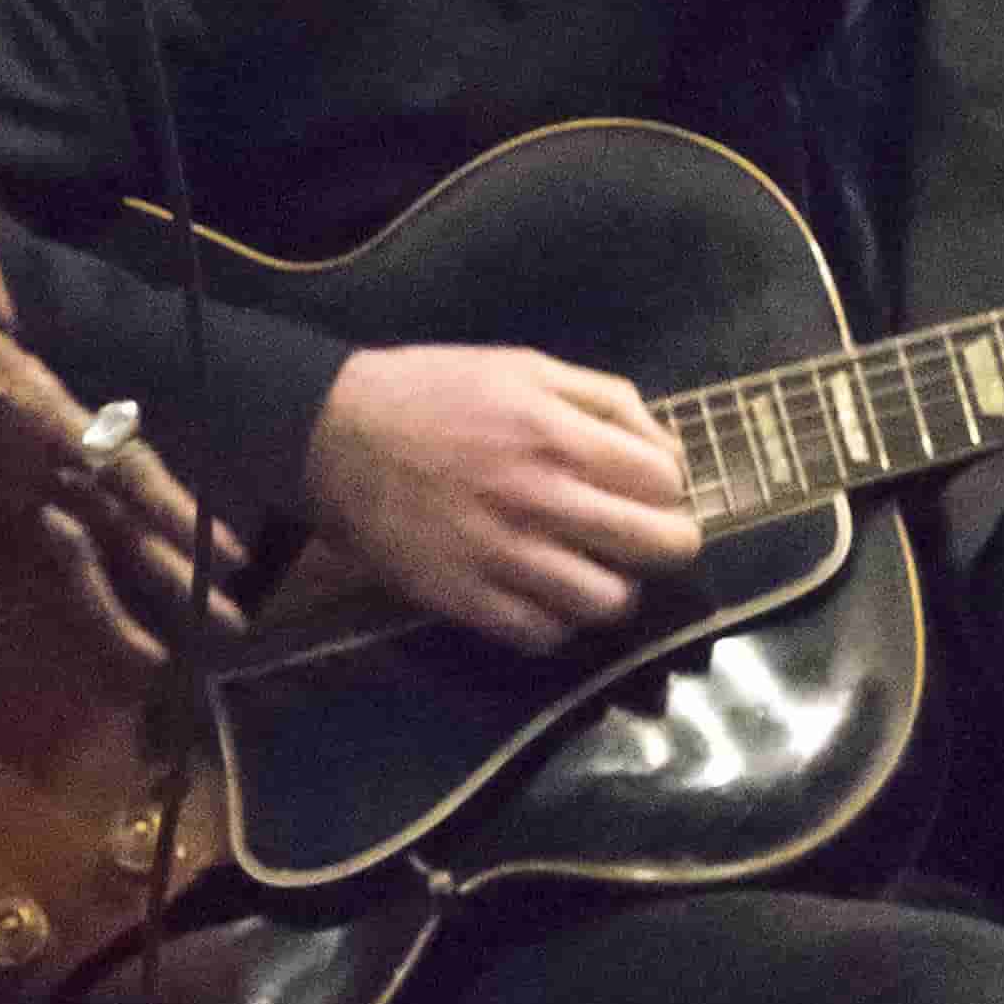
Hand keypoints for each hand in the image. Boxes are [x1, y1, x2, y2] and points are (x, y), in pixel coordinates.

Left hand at [0, 316, 230, 673]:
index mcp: (40, 419)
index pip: (120, 465)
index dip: (172, 508)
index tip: (222, 551)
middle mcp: (37, 463)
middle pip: (120, 522)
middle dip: (174, 569)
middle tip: (231, 622)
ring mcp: (2, 493)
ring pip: (70, 556)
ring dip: (107, 606)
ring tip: (154, 658)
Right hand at [304, 342, 703, 653]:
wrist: (334, 434)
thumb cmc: (435, 392)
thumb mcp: (525, 368)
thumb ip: (607, 400)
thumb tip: (668, 451)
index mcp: (558, 434)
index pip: (665, 481)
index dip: (668, 488)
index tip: (649, 491)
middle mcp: (539, 499)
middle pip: (656, 547)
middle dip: (668, 544)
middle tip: (646, 540)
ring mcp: (503, 556)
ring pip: (608, 602)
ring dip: (615, 589)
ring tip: (594, 571)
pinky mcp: (465, 599)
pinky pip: (544, 635)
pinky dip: (557, 622)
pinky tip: (545, 595)